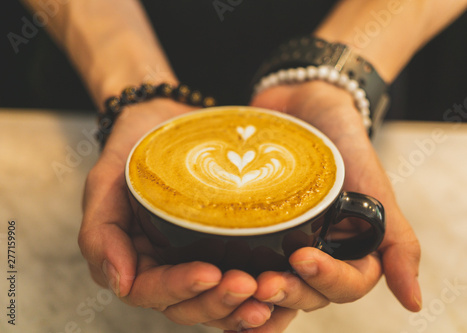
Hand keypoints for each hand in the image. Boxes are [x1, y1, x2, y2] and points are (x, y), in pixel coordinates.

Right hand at [78, 99, 272, 330]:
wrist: (166, 120)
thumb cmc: (133, 149)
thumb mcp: (105, 181)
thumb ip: (100, 231)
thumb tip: (119, 283)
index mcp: (134, 260)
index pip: (151, 291)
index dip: (180, 289)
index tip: (211, 272)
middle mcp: (165, 267)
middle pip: (189, 306)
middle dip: (218, 302)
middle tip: (248, 284)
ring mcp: (195, 259)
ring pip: (216, 302)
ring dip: (241, 306)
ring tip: (269, 292)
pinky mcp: (223, 248)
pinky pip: (239, 281)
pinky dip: (258, 295)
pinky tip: (280, 289)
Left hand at [241, 81, 421, 331]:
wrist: (305, 101)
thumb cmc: (345, 141)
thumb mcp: (375, 189)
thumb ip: (396, 242)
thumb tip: (414, 304)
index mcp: (347, 250)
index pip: (343, 286)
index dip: (325, 281)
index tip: (301, 258)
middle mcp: (315, 252)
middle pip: (304, 293)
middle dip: (286, 292)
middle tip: (262, 284)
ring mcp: (281, 241)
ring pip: (272, 283)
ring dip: (256, 293)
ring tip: (239, 284)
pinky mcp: (251, 227)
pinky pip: (241, 257)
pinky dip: (229, 273)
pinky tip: (212, 275)